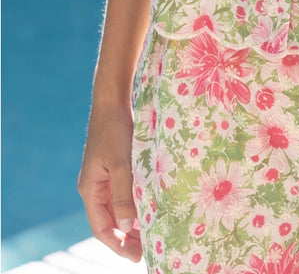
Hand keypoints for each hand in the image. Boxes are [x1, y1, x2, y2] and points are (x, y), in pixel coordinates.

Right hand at [77, 101, 142, 262]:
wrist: (112, 101)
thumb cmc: (115, 128)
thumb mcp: (122, 162)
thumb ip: (125, 194)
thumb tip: (129, 227)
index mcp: (90, 188)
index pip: (101, 227)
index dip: (117, 244)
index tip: (135, 256)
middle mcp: (94, 187)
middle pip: (108, 221)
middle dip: (125, 238)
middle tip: (146, 250)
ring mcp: (103, 178)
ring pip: (116, 209)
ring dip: (130, 223)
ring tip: (149, 234)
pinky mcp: (113, 168)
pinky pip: (121, 195)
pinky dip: (133, 206)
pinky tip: (148, 210)